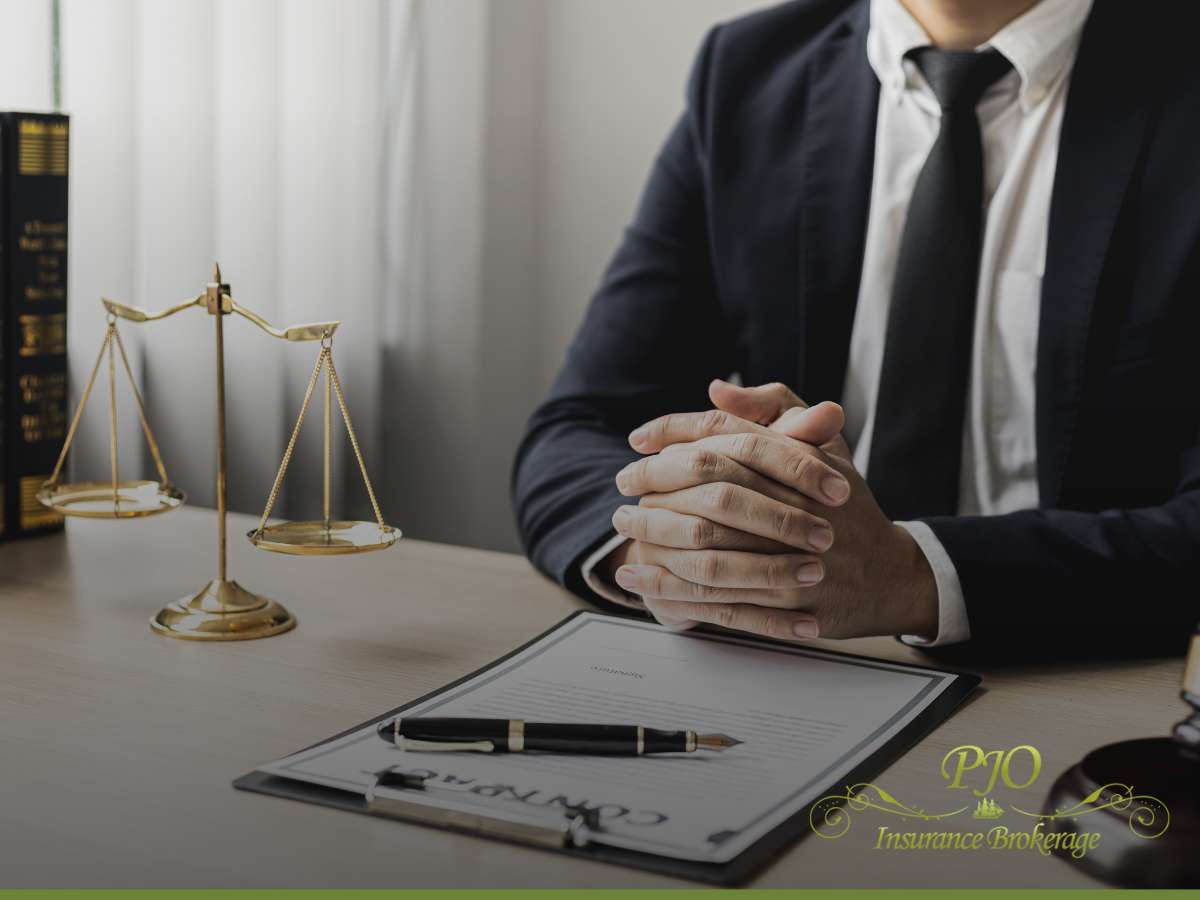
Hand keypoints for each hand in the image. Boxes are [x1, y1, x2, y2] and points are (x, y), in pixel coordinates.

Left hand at [610, 381, 936, 640]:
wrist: (888, 573)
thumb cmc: (844, 502)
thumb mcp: (825, 442)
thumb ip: (775, 407)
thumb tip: (717, 388)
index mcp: (803, 461)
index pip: (728, 436)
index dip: (675, 433)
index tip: (637, 440)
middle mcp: (800, 508)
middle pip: (711, 492)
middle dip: (656, 488)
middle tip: (621, 486)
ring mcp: (796, 560)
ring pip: (712, 550)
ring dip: (657, 541)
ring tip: (622, 531)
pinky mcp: (792, 604)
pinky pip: (722, 600)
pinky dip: (675, 592)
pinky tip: (641, 583)